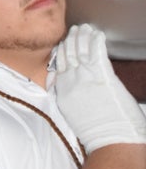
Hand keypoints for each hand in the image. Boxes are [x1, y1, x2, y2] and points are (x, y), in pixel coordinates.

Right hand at [54, 24, 145, 150]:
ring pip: (82, 50)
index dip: (62, 51)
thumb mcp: (71, 112)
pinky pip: (97, 53)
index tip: (63, 43)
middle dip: (72, 40)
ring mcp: (87, 76)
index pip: (59, 64)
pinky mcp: (103, 75)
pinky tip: (98, 35)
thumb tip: (67, 91)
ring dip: (84, 37)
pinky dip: (97, 42)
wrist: (109, 139)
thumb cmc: (94, 132)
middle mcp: (72, 79)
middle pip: (69, 53)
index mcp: (64, 88)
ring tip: (85, 29)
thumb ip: (68, 97)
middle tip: (74, 30)